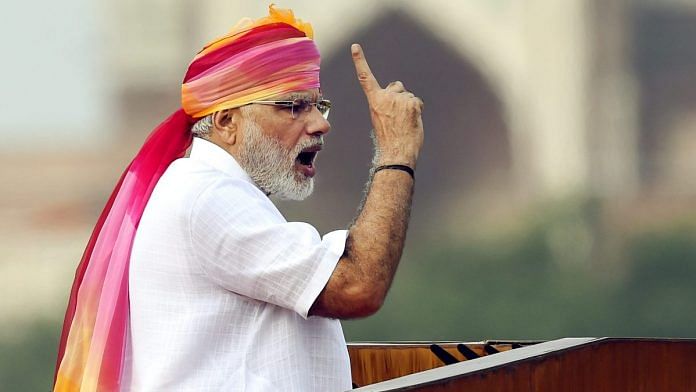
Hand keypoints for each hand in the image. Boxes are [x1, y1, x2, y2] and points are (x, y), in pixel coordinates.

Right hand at [351, 43, 423, 167]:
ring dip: (409, 106)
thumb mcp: (379, 119)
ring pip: (408, 96)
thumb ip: (385, 105)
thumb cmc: (388, 140)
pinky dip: (417, 111)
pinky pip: (417, 102)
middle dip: (399, 96)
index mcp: (375, 101)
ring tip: (404, 123)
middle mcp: (386, 97)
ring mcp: (400, 99)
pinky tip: (411, 122)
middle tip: (398, 116)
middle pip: (397, 87)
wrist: (395, 152)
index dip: (360, 61)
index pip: (365, 77)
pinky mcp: (412, 103)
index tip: (355, 47)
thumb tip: (396, 101)